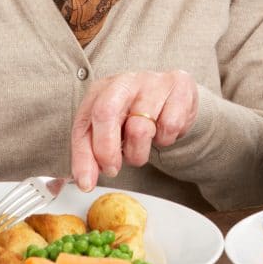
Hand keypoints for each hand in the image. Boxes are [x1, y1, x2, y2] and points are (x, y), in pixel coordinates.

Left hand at [70, 69, 197, 190]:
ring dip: (139, 152)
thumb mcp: (110, 130)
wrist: (174, 97)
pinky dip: (166, 139)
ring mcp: (153, 81)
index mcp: (102, 90)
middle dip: (106, 150)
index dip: (83, 157)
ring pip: (140, 128)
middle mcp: (125, 81)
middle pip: (105, 113)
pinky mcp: (179, 86)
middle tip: (113, 169)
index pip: (84, 123)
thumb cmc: (137, 115)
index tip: (87, 182)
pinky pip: (170, 126)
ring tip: (142, 148)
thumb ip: (93, 153)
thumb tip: (85, 181)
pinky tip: (164, 131)